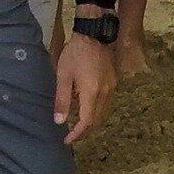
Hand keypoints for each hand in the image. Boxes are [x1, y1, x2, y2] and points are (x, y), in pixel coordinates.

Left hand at [54, 27, 116, 142]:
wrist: (95, 34)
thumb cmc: (75, 53)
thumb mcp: (63, 75)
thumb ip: (62, 99)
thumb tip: (59, 122)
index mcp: (92, 93)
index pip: (86, 121)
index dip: (77, 133)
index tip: (67, 140)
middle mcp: (105, 94)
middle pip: (97, 120)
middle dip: (85, 131)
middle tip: (71, 134)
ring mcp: (112, 88)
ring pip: (104, 113)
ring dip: (92, 122)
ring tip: (77, 124)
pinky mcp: (114, 82)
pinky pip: (106, 104)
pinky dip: (97, 111)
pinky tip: (86, 107)